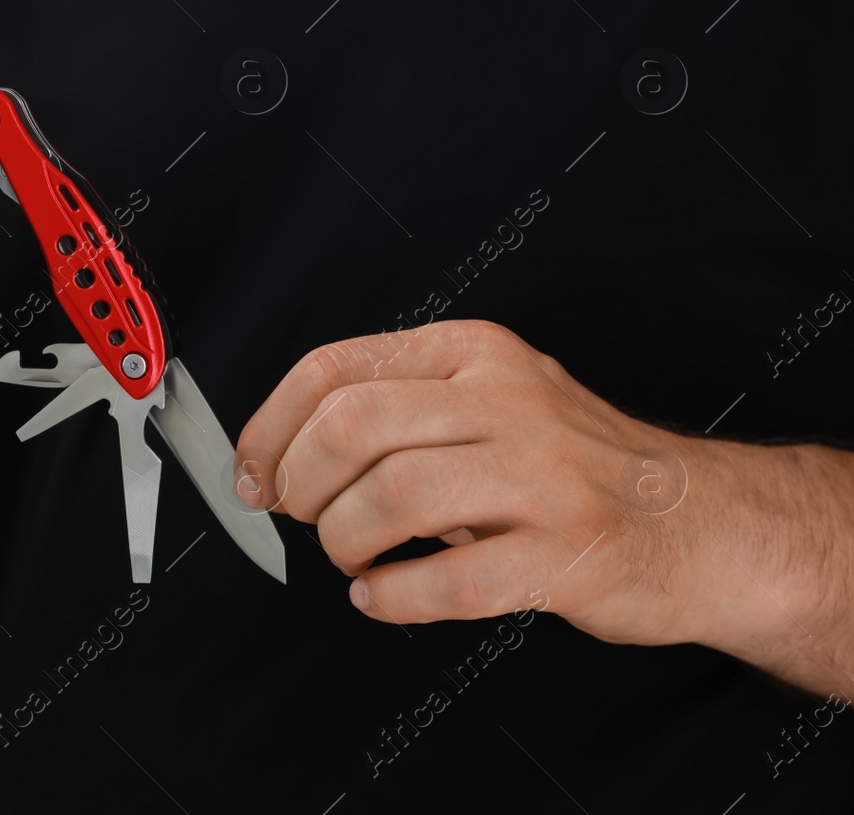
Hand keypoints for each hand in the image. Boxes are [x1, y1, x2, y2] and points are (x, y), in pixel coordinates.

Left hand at [233, 320, 848, 669]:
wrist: (700, 522)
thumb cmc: (574, 466)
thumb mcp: (490, 403)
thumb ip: (398, 414)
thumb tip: (280, 457)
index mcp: (473, 354)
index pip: (333, 368)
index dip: (269, 427)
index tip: (250, 474)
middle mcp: (507, 401)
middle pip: (352, 425)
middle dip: (302, 483)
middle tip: (306, 518)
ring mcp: (542, 476)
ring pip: (393, 495)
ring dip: (345, 538)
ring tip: (352, 558)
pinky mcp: (568, 553)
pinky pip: (451, 579)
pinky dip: (395, 596)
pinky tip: (385, 596)